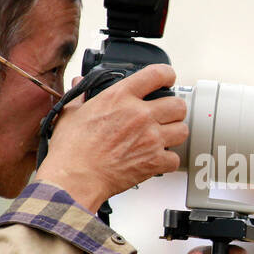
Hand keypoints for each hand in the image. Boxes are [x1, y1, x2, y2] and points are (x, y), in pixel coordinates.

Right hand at [36, 65, 187, 210]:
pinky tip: (157, 158)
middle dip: (174, 109)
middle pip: (178, 104)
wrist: (75, 179)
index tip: (167, 79)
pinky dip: (168, 160)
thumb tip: (81, 84)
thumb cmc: (71, 150)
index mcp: (119, 97)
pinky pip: (175, 158)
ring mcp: (150, 138)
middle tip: (166, 114)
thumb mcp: (71, 113)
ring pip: (182, 130)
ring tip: (164, 136)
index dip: (166, 74)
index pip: (156, 74)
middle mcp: (139, 115)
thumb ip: (81, 96)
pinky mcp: (154, 161)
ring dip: (175, 133)